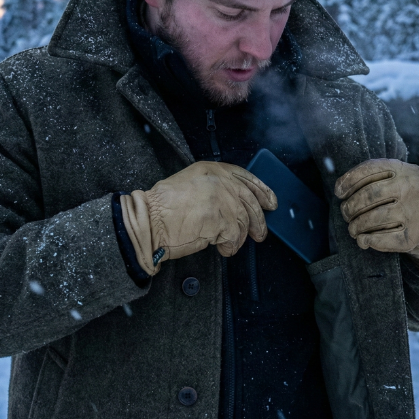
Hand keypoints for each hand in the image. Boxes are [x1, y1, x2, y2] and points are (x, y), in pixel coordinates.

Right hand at [121, 161, 277, 274]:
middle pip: (250, 200)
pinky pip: (235, 237)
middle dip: (258, 219)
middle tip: (261, 232)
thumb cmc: (162, 207)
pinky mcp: (223, 221)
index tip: (269, 200)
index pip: (244, 177)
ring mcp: (223, 201)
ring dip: (240, 237)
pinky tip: (222, 248)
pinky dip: (230, 247)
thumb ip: (213, 188)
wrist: (150, 221)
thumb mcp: (189, 183)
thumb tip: (232, 203)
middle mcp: (220, 182)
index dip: (261, 189)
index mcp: (211, 169)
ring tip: (230, 243)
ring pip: (244, 221)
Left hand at [334, 159, 418, 275]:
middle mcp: (412, 188)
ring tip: (353, 229)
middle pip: (368, 196)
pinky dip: (367, 240)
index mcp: (406, 170)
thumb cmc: (416, 199)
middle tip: (346, 214)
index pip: (369, 169)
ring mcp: (415, 213)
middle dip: (350, 207)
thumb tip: (341, 187)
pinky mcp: (415, 237)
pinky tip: (363, 240)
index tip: (339, 192)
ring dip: (355, 226)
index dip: (348, 180)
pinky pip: (382, 239)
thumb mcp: (406, 178)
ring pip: (372, 218)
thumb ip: (380, 177)